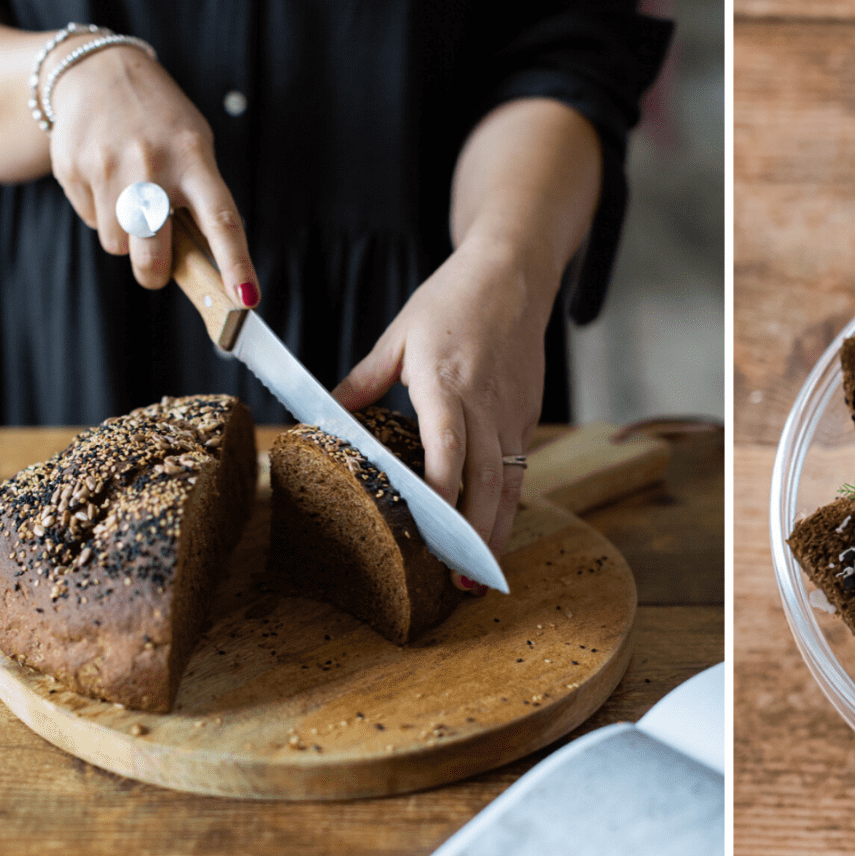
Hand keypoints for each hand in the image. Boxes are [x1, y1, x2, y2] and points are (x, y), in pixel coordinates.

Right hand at [45, 41, 258, 305]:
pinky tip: (106, 180)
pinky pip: (90, 220)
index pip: (222, 222)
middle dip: (153, 274)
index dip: (236, 264)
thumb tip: (204, 263)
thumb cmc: (161, 122)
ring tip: (131, 201)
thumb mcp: (195, 147)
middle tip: (157, 272)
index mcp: (195, 160)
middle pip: (150, 253)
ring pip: (116, 244)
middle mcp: (151, 166)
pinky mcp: (72, 169)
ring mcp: (107, 168)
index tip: (246, 299)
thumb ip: (200, 198)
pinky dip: (101, 213)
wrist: (98, 71)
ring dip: (126, 238)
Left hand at [332, 243, 555, 551]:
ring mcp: (513, 411)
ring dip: (498, 530)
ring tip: (481, 574)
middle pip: (488, 479)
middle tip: (462, 580)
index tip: (432, 532)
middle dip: (476, 534)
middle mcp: (487, 403)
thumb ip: (364, 381)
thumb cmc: (452, 300)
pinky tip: (492, 531)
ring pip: (511, 481)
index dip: (443, 494)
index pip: (449, 449)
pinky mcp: (527, 413)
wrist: (513, 275)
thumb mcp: (399, 336)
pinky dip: (508, 502)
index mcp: (447, 382)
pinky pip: (519, 466)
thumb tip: (327, 415)